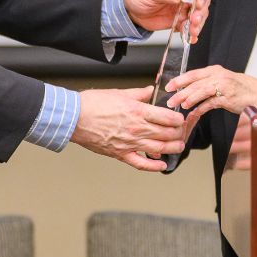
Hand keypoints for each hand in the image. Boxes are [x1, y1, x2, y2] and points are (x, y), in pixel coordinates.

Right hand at [72, 86, 186, 171]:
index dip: (178, 119)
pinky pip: (141, 163)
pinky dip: (154, 166)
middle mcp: (137, 129)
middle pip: (167, 134)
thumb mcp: (119, 92)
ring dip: (172, 148)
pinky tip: (162, 164)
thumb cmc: (92, 104)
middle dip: (178, 133)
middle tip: (182, 132)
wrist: (74, 118)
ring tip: (178, 146)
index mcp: (138, 111)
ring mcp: (129, 143)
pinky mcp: (120, 154)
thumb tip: (150, 90)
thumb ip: (138, 93)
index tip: (180, 119)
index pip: (167, 117)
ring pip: (159, 149)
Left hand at [122, 0, 210, 41]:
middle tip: (194, 21)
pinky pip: (190, 26)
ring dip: (197, 24)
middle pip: (202, 1)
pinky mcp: (180, 19)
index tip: (198, 4)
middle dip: (200, 12)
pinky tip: (190, 37)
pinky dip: (191, 32)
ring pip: (199, 15)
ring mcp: (184, 6)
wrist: (129, 8)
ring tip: (192, 31)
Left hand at [165, 64, 256, 127]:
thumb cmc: (240, 88)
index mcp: (215, 70)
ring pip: (201, 91)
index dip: (179, 80)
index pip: (193, 73)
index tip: (169, 86)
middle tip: (170, 100)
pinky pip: (210, 103)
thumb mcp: (221, 81)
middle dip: (180, 91)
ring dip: (189, 99)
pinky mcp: (227, 98)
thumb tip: (189, 89)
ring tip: (179, 105)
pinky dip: (200, 109)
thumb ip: (206, 83)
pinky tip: (193, 114)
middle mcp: (218, 76)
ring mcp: (223, 86)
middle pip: (195, 83)